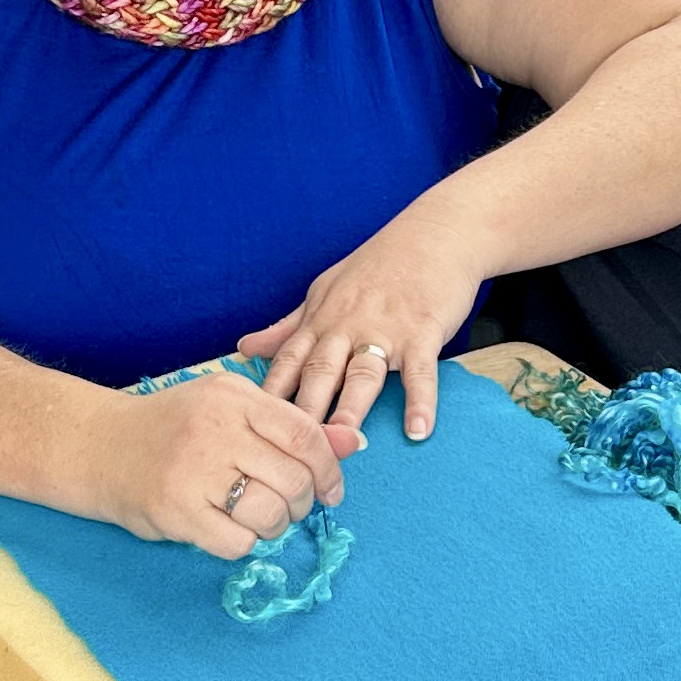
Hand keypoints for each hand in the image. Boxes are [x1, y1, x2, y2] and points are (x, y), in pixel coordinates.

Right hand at [96, 365, 358, 565]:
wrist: (99, 447)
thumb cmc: (174, 428)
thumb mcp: (230, 410)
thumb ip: (289, 427)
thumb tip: (354, 445)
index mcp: (232, 397)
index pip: (304, 434)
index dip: (329, 468)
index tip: (330, 488)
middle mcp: (214, 429)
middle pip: (293, 478)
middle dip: (303, 503)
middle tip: (290, 507)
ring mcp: (193, 471)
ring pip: (270, 513)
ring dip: (276, 526)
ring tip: (259, 519)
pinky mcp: (175, 511)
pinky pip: (237, 541)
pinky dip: (244, 542)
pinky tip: (228, 528)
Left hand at [237, 207, 485, 442]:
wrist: (436, 233)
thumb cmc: (380, 264)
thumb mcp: (325, 290)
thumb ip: (288, 325)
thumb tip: (244, 348)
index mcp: (322, 318)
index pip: (289, 359)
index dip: (270, 392)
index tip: (252, 424)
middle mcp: (348, 325)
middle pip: (320, 371)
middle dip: (303, 410)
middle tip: (289, 447)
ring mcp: (386, 328)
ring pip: (364, 372)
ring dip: (352, 406)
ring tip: (343, 440)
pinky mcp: (424, 330)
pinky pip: (421, 370)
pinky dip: (421, 400)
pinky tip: (418, 430)